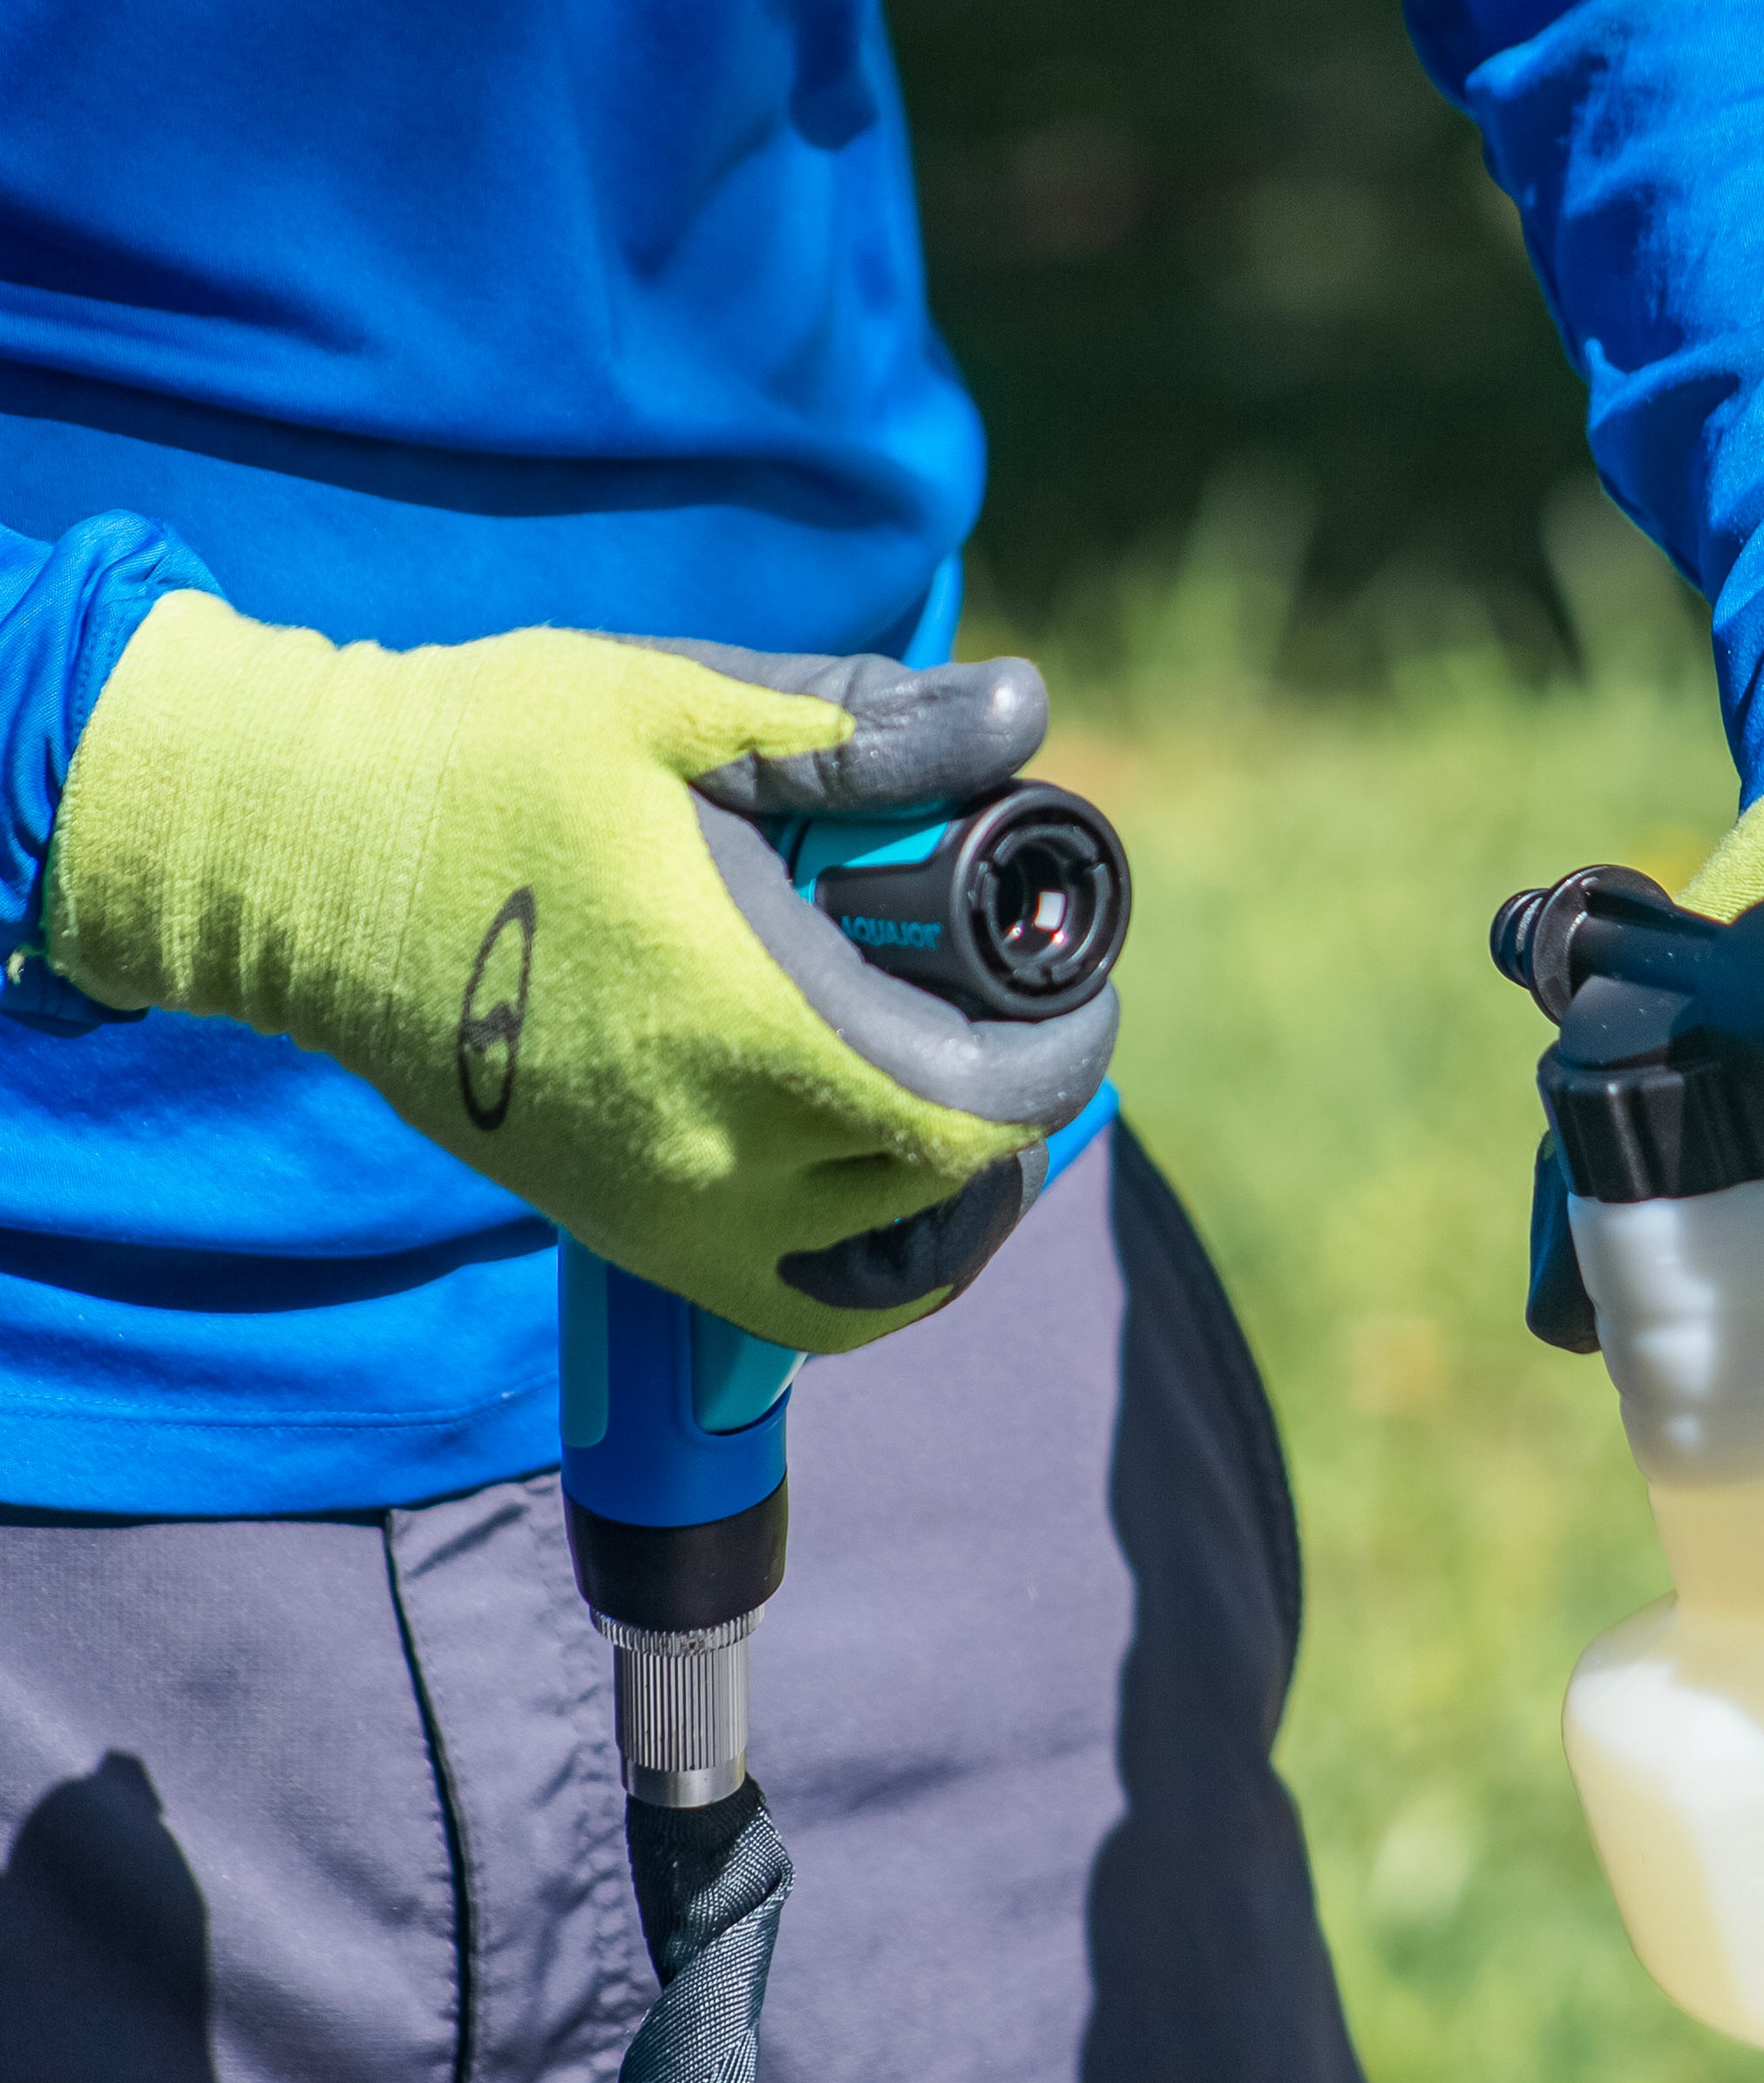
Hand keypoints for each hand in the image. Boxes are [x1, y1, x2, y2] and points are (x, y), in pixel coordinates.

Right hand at [41, 596, 1113, 1351]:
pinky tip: (878, 1175)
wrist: (294, 864)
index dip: (1063, 1059)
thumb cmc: (481, 762)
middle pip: (945, 1187)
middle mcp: (713, 1151)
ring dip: (956, 1203)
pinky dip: (869, 1264)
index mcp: (748, 1023)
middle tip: (1029, 1027)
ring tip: (968, 1108)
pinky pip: (793, 1301)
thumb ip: (868, 730)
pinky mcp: (620, 1232)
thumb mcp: (681, 711)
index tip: (1079, 993)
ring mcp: (662, 1212)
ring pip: (881, 1275)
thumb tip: (1026, 711)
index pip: (976, 1105)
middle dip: (1020, 1112)